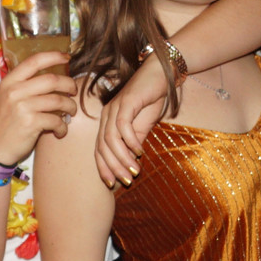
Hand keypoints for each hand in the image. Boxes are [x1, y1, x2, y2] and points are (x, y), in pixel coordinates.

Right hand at [0, 50, 76, 166]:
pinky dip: (62, 126)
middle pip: (51, 80)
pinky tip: (60, 130)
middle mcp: (15, 91)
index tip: (67, 58)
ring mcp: (22, 107)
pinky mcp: (30, 124)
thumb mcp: (6, 97)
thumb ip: (23, 85)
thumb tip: (51, 76)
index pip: (34, 61)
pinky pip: (56, 120)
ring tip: (71, 111)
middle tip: (73, 90)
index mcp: (9, 81)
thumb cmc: (4, 122)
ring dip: (70, 106)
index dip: (53, 56)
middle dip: (68, 84)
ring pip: (58, 100)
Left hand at [95, 56, 167, 186]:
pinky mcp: (126, 102)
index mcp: (107, 122)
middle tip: (126, 181)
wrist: (161, 75)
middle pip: (102, 147)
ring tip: (134, 170)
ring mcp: (114, 107)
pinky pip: (123, 126)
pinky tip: (139, 151)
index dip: (104, 168)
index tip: (112, 184)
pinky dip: (130, 141)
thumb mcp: (142, 127)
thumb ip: (134, 143)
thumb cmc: (150, 100)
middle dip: (113, 167)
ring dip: (122, 157)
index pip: (99, 149)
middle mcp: (106, 115)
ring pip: (111, 139)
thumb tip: (131, 164)